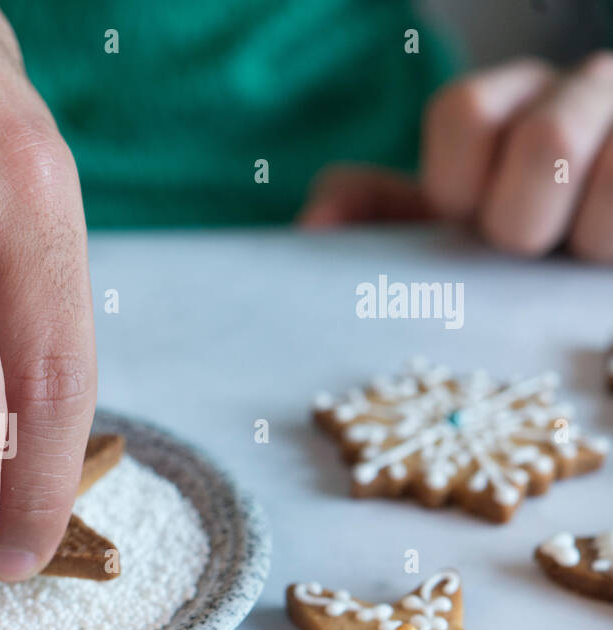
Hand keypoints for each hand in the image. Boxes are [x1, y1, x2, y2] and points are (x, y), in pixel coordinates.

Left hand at [300, 52, 612, 261]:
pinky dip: (612, 246)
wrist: (580, 271)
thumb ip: (375, 214)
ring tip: (574, 255)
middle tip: (525, 250)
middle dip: (523, 223)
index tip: (465, 224)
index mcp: (506, 103)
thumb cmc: (508, 249)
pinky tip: (604, 262)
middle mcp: (578, 91)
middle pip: (547, 139)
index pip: (466, 111)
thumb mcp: (441, 229)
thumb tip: (313, 226)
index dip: (458, 185)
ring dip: (582, 238)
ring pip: (612, 170)